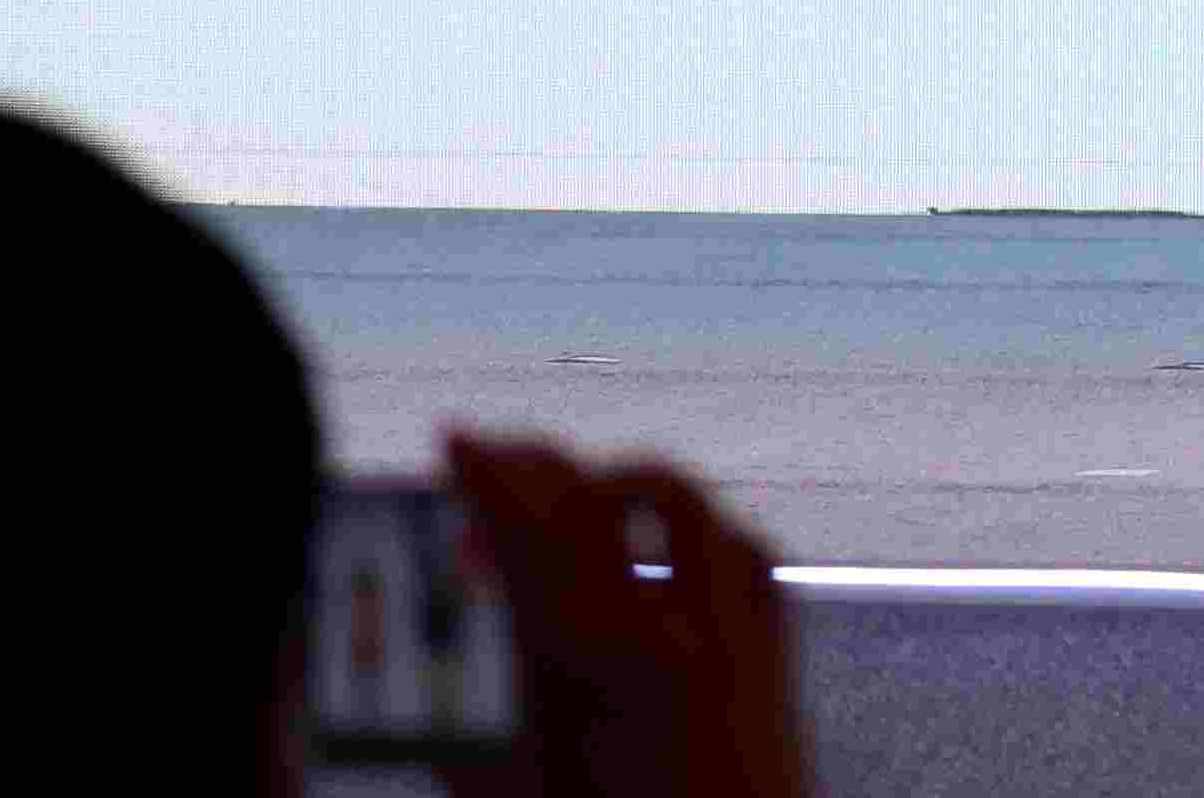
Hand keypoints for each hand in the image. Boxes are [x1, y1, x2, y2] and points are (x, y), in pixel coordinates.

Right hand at [439, 432, 812, 797]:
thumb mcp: (519, 785)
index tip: (454, 438)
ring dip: (620, 489)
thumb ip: (469, 724)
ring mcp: (741, 630)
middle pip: (609, 497)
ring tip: (567, 505)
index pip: (536, 528)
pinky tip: (658, 556)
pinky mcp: (777, 650)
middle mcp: (682, 626)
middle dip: (546, 468)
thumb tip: (425, 668)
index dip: (491, 473)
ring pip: (685, 507)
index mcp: (602, 661)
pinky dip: (695, 536)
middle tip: (492, 462)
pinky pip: (743, 552)